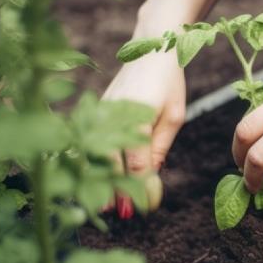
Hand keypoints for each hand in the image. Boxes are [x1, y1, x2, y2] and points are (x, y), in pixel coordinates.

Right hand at [102, 30, 186, 217]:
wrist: (150, 48)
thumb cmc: (168, 84)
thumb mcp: (172, 116)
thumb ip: (158, 147)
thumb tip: (149, 180)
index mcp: (136, 116)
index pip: (136, 163)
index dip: (141, 188)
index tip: (147, 208)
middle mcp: (112, 114)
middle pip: (109, 162)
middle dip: (116, 189)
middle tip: (122, 213)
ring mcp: (99, 111)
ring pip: (95, 153)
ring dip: (99, 179)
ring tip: (104, 205)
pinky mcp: (94, 110)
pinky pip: (90, 141)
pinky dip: (92, 161)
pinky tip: (95, 178)